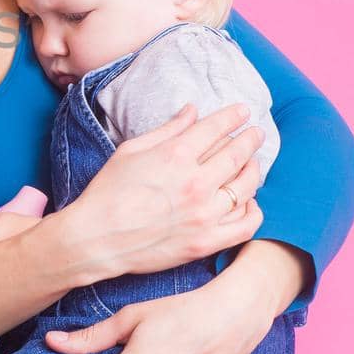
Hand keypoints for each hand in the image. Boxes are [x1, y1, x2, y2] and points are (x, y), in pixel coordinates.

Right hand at [59, 103, 265, 280]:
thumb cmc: (108, 191)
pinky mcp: (206, 241)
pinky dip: (253, 211)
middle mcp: (195, 183)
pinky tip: (250, 202)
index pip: (216, 128)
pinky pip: (245, 225)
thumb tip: (192, 111)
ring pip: (246, 187)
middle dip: (250, 139)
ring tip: (252, 164)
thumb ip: (167, 129)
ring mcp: (204, 215)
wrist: (97, 238)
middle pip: (237, 154)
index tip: (243, 111)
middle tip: (256, 133)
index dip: (233, 116)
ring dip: (253, 170)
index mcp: (175, 156)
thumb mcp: (131, 150)